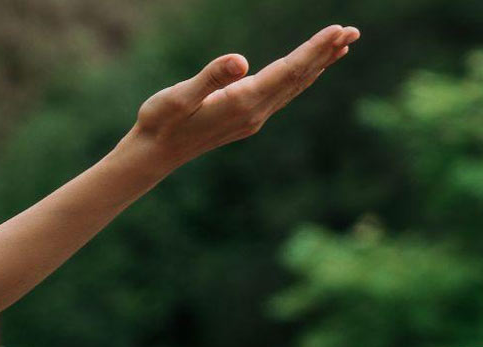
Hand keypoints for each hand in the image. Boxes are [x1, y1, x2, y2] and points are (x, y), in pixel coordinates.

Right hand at [126, 25, 359, 167]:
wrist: (153, 155)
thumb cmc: (160, 122)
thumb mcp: (177, 97)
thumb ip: (210, 78)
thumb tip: (241, 61)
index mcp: (243, 102)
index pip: (288, 71)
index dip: (314, 50)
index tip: (337, 30)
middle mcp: (255, 112)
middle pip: (299, 78)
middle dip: (326, 53)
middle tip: (353, 30)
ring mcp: (253, 118)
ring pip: (295, 86)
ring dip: (319, 64)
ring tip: (342, 45)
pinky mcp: (247, 119)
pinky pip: (284, 93)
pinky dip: (302, 77)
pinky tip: (309, 70)